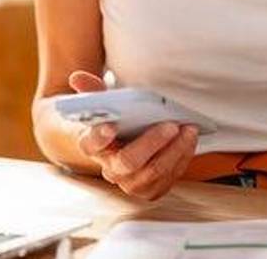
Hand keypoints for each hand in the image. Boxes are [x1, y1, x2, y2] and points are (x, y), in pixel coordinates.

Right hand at [68, 71, 198, 200]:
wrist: (127, 146)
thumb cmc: (117, 121)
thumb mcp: (104, 104)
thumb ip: (93, 90)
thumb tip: (77, 77)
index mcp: (93, 146)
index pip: (91, 144)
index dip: (99, 137)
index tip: (111, 125)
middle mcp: (110, 170)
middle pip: (128, 161)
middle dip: (151, 143)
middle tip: (170, 125)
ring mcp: (130, 183)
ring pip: (153, 171)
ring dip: (174, 150)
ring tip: (188, 129)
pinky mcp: (151, 190)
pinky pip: (168, 178)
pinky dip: (182, 158)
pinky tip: (189, 140)